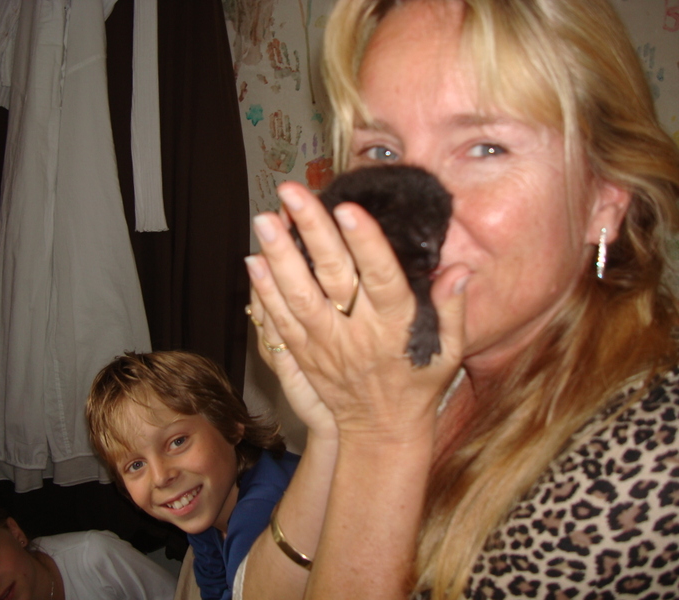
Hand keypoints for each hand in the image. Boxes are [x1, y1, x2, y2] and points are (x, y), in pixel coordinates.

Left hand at [246, 181, 468, 442]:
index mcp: (397, 326)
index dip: (365, 243)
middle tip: (292, 193)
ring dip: (279, 257)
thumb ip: (454, 309)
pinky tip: (253, 260)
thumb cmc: (418, 384)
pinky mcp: (304, 355)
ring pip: (299, 296)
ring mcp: (327, 344)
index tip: (348, 209)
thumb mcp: (449, 351)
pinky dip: (265, 292)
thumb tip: (460, 270)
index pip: (382, 278)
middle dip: (312, 232)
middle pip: (333, 277)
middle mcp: (358, 332)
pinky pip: (281, 322)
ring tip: (264, 219)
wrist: (382, 431)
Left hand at [258, 111, 301, 173]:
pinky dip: (297, 134)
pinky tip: (298, 127)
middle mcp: (281, 142)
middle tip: (278, 111)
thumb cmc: (274, 166)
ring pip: (288, 132)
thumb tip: (260, 137)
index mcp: (274, 144)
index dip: (272, 123)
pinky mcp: (294, 149)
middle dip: (279, 120)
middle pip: (280, 129)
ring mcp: (288, 145)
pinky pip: (296, 140)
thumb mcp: (266, 156)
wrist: (282, 173)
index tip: (271, 115)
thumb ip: (263, 147)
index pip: (273, 131)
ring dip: (287, 124)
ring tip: (286, 115)